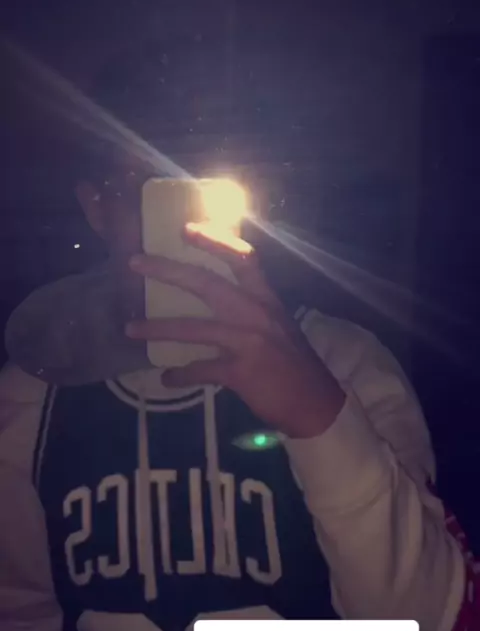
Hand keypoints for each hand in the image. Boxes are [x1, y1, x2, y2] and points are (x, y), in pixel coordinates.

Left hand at [126, 224, 344, 438]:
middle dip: (168, 270)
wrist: (315, 402)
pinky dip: (180, 374)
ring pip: (194, 328)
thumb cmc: (294, 363)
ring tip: (130, 329)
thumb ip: (251, 310)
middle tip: (135, 262)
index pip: (242, 258)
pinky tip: (166, 378)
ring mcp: (248, 342)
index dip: (214, 240)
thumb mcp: (278, 325)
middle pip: (207, 284)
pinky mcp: (240, 372)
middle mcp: (256, 314)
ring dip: (158, 328)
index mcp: (266, 299)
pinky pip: (201, 370)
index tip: (186, 228)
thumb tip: (216, 299)